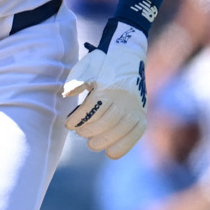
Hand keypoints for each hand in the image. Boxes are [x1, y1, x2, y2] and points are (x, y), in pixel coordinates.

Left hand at [62, 24, 148, 158]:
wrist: (128, 58)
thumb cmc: (102, 65)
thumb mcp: (86, 67)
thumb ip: (75, 81)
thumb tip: (67, 94)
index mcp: (108, 87)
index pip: (91, 110)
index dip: (77, 121)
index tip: (69, 124)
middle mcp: (123, 99)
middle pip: (105, 123)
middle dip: (88, 132)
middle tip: (80, 133)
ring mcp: (135, 108)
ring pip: (118, 131)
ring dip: (101, 141)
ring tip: (91, 142)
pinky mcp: (142, 116)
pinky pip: (134, 135)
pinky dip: (122, 147)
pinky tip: (109, 152)